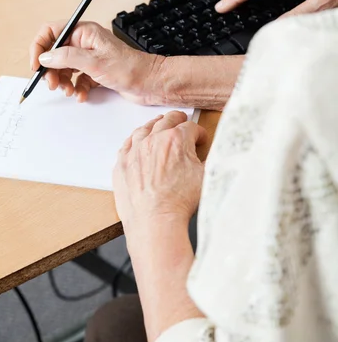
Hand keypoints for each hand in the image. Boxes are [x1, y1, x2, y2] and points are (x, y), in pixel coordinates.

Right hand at [29, 20, 164, 103]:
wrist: (150, 83)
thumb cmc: (130, 68)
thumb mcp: (94, 62)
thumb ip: (66, 58)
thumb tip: (45, 57)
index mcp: (84, 32)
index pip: (51, 32)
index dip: (40, 47)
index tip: (36, 65)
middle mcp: (85, 42)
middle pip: (55, 53)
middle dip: (52, 70)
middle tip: (53, 84)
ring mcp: (90, 57)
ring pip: (65, 68)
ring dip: (63, 82)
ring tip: (69, 91)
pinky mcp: (95, 72)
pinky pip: (77, 79)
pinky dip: (76, 88)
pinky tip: (81, 95)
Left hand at [113, 111, 206, 238]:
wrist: (154, 220)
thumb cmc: (179, 202)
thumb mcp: (207, 177)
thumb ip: (213, 159)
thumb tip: (220, 153)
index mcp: (176, 140)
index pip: (191, 127)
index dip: (199, 133)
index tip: (200, 139)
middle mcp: (153, 140)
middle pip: (166, 121)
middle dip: (177, 120)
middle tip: (181, 121)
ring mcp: (135, 151)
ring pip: (144, 130)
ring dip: (154, 125)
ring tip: (158, 125)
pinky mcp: (122, 164)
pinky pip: (126, 145)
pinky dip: (133, 140)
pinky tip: (136, 141)